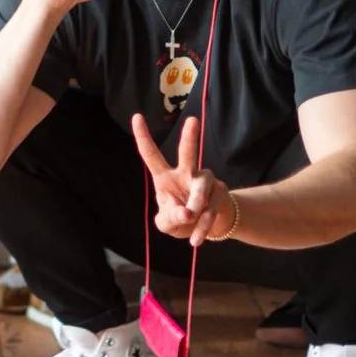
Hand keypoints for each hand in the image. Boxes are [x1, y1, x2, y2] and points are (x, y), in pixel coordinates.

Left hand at [132, 111, 233, 246]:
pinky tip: (195, 239)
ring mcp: (204, 182)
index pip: (151, 155)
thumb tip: (186, 213)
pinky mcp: (219, 193)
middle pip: (188, 153)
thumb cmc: (180, 219)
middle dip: (190, 136)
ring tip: (190, 217)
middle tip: (193, 120)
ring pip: (201, 188)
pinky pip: (211, 209)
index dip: (143, 137)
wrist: (205, 228)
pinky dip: (202, 226)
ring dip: (196, 206)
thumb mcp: (166, 224)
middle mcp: (185, 174)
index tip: (136, 116)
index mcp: (165, 177)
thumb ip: (169, 219)